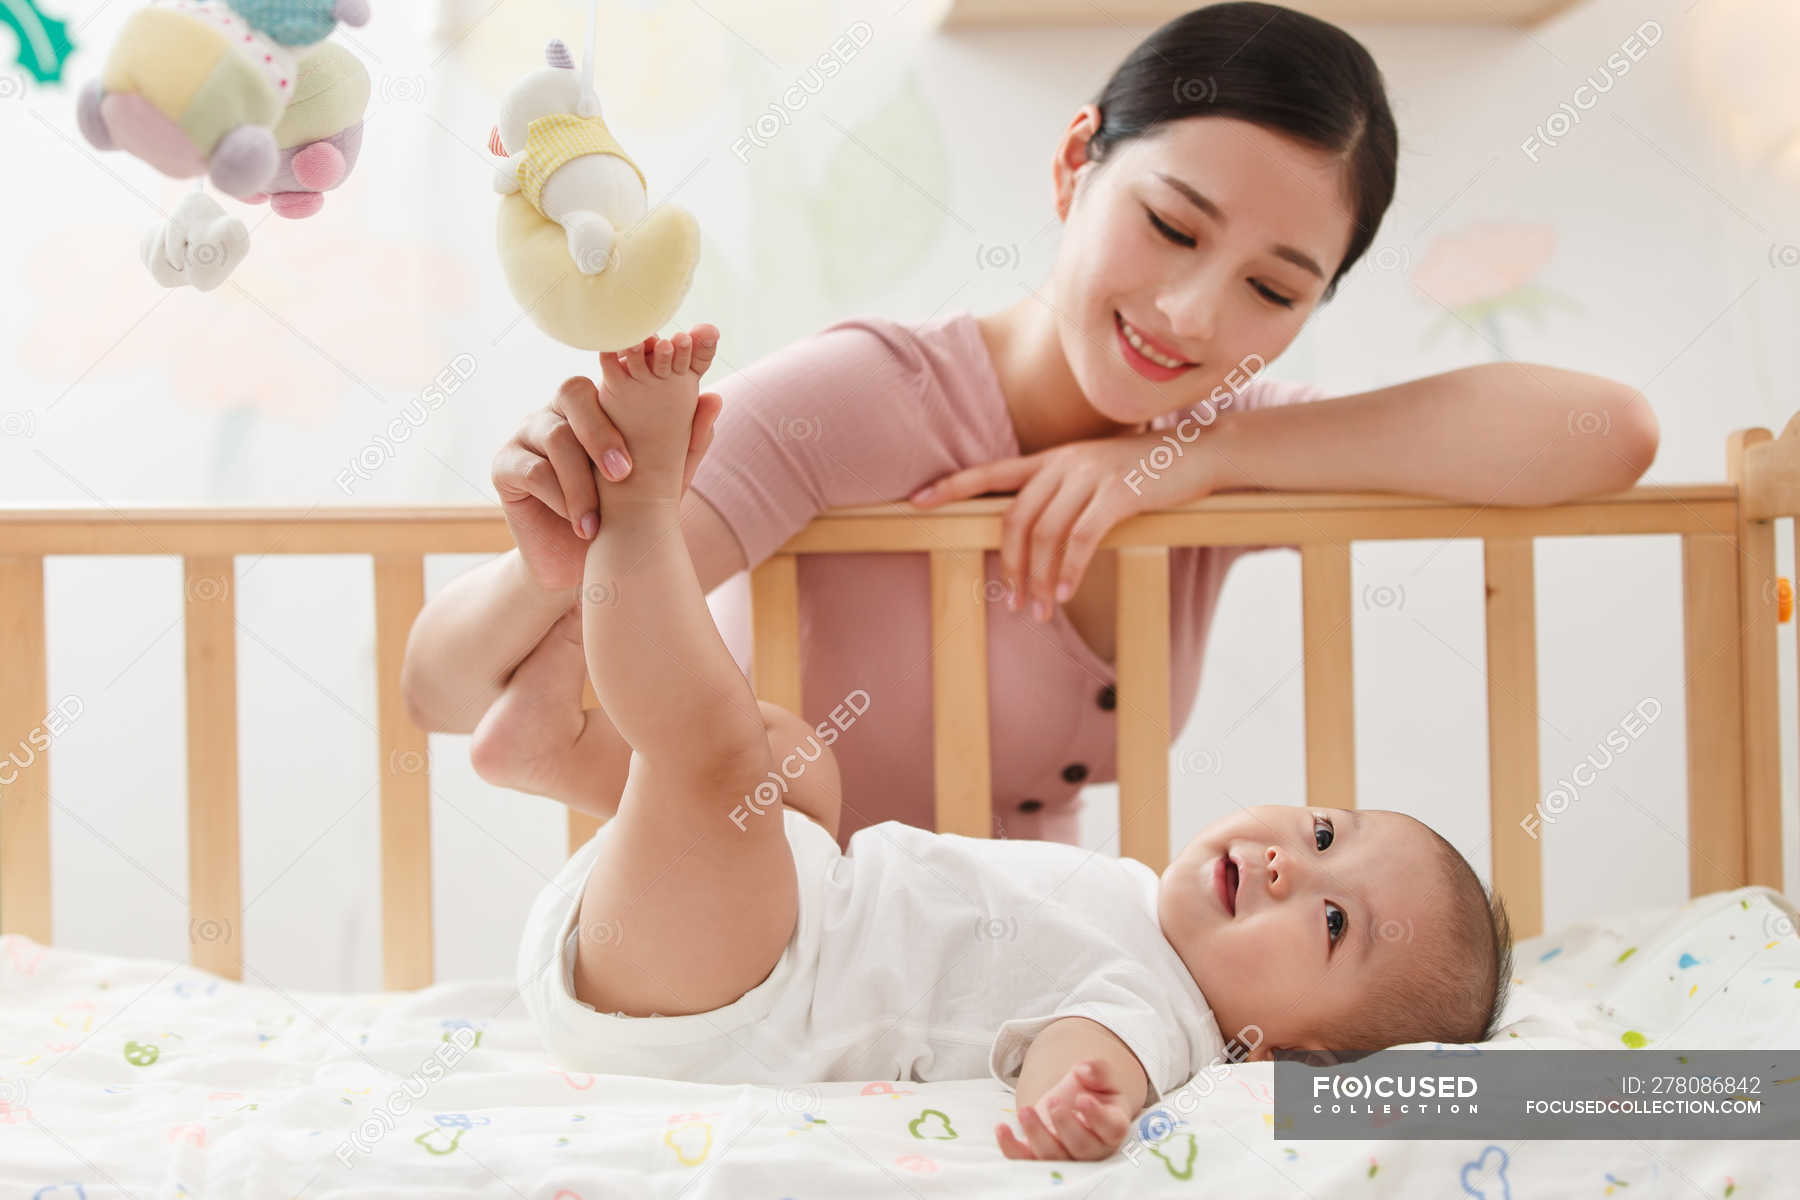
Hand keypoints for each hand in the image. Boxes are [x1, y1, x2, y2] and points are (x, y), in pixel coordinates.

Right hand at [492, 324, 721, 591]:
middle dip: (602, 433)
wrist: (581, 570)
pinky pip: (531, 468)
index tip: (653, 421)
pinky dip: (558, 497)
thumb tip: (716, 397)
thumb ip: (685, 444)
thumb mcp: (661, 486)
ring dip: (581, 482)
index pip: (609, 379)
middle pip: (573, 392)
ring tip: (599, 523)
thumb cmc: (623, 521)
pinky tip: (578, 525)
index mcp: (597, 408)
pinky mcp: (505, 465)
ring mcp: (527, 434)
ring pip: (554, 434)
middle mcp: (559, 412)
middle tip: (624, 474)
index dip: (630, 387)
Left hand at [908, 428, 1217, 620]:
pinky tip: (1068, 594)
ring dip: (1039, 579)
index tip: (915, 501)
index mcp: (1051, 459)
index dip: (950, 487)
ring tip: (1041, 610)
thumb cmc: (1143, 473)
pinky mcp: (1118, 495)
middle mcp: (1063, 463)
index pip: (990, 472)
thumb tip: (1034, 537)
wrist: (1196, 454)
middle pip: (1016, 518)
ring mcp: (1090, 477)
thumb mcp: (1094, 475)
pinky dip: (1070, 570)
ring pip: (1046, 535)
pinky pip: (1081, 539)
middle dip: (1010, 565)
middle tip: (1013, 602)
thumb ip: (1062, 494)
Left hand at [995, 1058, 1135, 1160]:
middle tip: (1053, 1102)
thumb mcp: (1099, 1076)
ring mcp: (1066, 1156)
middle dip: (1065, 1126)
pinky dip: (1011, 1148)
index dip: (1097, 1117)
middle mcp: (1093, 1147)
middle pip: (1082, 1147)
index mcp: (1112, 1126)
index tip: (1083, 1099)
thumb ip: (1098, 1070)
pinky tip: (1002, 1128)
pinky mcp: (1041, 1157)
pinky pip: (1027, 1160)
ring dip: (1036, 1134)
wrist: (1074, 1102)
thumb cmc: (1092, 1091)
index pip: (1111, 1128)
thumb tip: (1085, 1070)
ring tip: (1025, 1110)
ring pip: (1053, 1156)